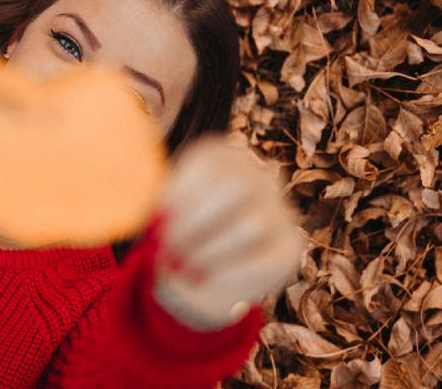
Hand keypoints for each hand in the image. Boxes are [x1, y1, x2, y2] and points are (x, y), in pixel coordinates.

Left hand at [151, 134, 304, 329]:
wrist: (205, 273)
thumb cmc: (182, 234)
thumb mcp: (165, 216)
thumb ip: (160, 211)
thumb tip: (153, 216)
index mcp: (226, 159)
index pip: (210, 163)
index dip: (181, 191)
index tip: (158, 217)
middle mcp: (259, 178)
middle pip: (236, 187)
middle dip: (196, 221)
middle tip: (169, 246)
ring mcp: (280, 211)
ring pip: (253, 224)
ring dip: (210, 250)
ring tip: (184, 265)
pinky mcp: (288, 247)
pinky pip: (263, 261)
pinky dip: (227, 275)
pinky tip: (203, 281)